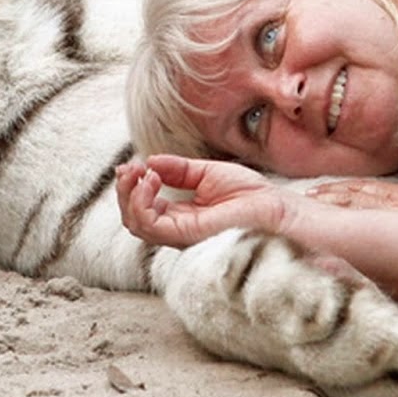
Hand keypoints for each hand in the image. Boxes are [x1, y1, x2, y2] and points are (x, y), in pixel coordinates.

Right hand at [114, 154, 293, 248]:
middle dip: (124, 191)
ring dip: (130, 195)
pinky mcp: (188, 234)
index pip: (143, 209)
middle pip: (132, 219)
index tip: (133, 165)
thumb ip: (176, 170)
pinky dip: (143, 201)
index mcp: (180, 216)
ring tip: (141, 172)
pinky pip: (152, 225)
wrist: (273, 204)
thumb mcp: (204, 173)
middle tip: (129, 168)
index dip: (131, 187)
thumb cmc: (247, 192)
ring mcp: (181, 234)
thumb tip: (149, 162)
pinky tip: (151, 180)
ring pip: (136, 224)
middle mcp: (176, 229)